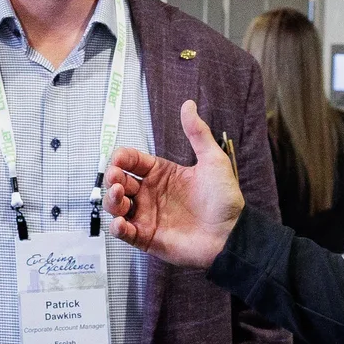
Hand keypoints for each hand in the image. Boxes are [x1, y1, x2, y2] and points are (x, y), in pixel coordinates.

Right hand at [105, 99, 244, 268]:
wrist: (232, 234)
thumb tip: (188, 105)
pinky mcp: (148, 237)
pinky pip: (125, 233)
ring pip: (116, 206)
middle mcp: (152, 194)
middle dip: (112, 178)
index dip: (121, 158)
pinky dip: (117, 227)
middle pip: (119, 182)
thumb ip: (197, 133)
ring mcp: (148, 216)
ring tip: (118, 196)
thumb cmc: (225, 200)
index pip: (132, 162)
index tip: (120, 159)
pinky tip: (120, 222)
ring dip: (111, 200)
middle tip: (116, 178)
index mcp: (162, 174)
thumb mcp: (213, 160)